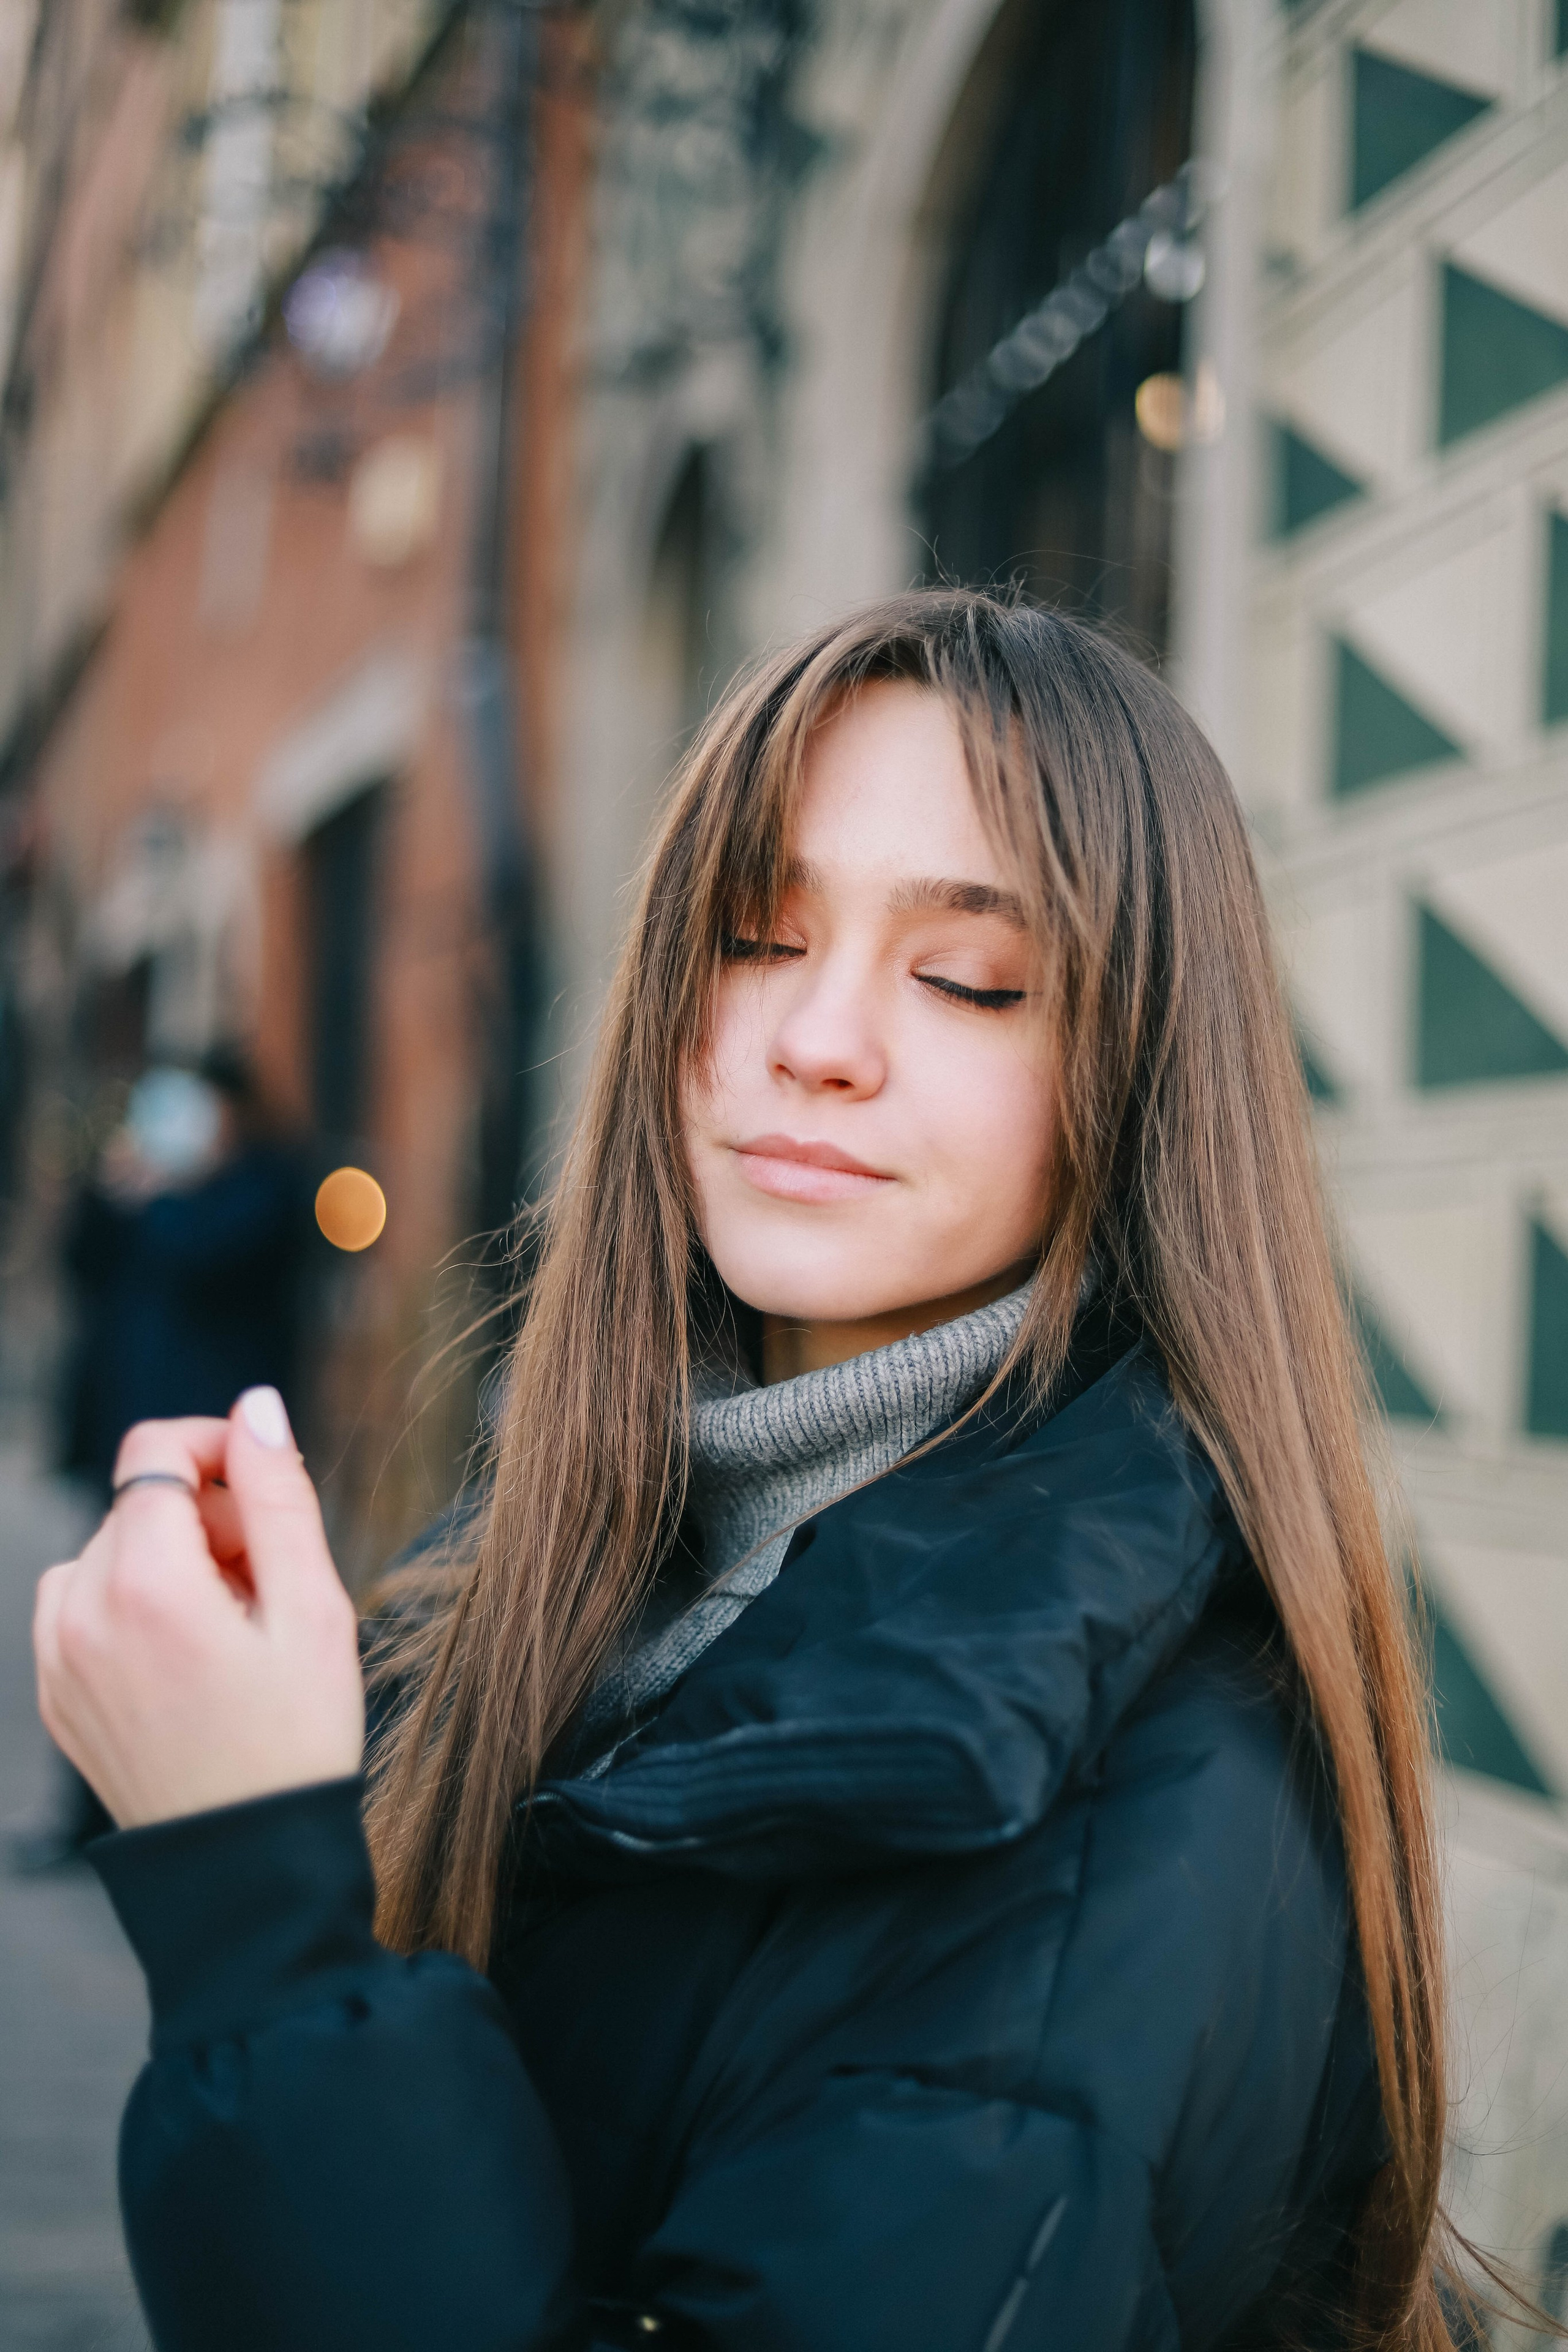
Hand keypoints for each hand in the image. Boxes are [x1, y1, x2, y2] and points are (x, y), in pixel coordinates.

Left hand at [34, 1390, 364, 1829]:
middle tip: (270, 1580)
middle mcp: (81, 1614)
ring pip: (108, 1552)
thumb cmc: (296, 1740)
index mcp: (147, 1586)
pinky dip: (131, 1605)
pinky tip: (188, 1654)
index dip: (215, 1447)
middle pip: (139, 1505)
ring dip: (167, 1560)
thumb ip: (279, 1495)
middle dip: (206, 1516)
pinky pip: (80, 1607)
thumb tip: (255, 1407)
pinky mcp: (54, 1695)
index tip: (263, 1484)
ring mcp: (56, 1659)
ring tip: (231, 1621)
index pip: (154, 1453)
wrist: (246, 1865)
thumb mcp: (315, 1608)